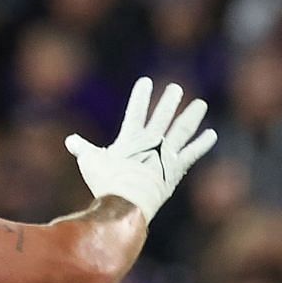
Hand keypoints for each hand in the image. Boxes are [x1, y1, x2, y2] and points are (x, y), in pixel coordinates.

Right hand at [65, 77, 215, 223]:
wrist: (127, 201)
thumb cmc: (106, 182)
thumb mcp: (90, 163)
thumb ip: (82, 149)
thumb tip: (70, 140)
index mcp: (130, 139)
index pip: (135, 112)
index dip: (140, 96)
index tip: (146, 81)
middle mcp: (151, 142)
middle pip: (162, 116)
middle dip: (169, 101)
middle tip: (176, 88)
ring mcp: (165, 154)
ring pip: (181, 130)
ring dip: (191, 116)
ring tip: (201, 104)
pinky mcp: (175, 168)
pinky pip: (192, 153)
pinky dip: (201, 144)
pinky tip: (211, 135)